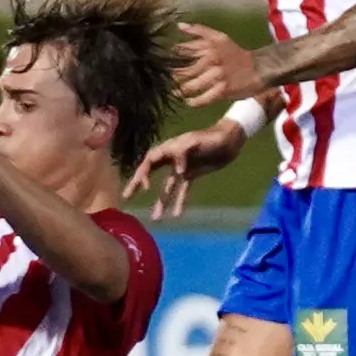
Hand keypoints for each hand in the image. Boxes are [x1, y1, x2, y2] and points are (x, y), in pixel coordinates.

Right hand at [125, 121, 248, 220]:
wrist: (229, 141)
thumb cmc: (212, 138)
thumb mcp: (196, 141)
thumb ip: (183, 153)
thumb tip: (177, 170)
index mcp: (169, 148)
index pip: (149, 161)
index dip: (143, 173)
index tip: (144, 187)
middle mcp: (171, 159)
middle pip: (150, 172)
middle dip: (138, 185)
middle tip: (126, 197)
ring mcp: (180, 168)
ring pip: (166, 187)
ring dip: (161, 201)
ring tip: (156, 218)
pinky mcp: (191, 175)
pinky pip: (182, 190)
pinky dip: (180, 202)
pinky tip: (177, 215)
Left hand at [171, 22, 263, 108]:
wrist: (259, 68)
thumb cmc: (235, 54)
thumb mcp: (219, 38)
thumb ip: (199, 31)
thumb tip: (179, 26)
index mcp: (208, 46)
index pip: (181, 51)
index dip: (169, 59)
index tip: (164, 64)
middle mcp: (211, 59)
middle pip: (182, 70)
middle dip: (172, 77)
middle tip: (166, 82)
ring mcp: (216, 75)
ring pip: (190, 86)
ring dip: (180, 91)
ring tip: (176, 92)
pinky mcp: (222, 90)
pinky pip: (203, 99)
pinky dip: (194, 102)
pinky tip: (189, 102)